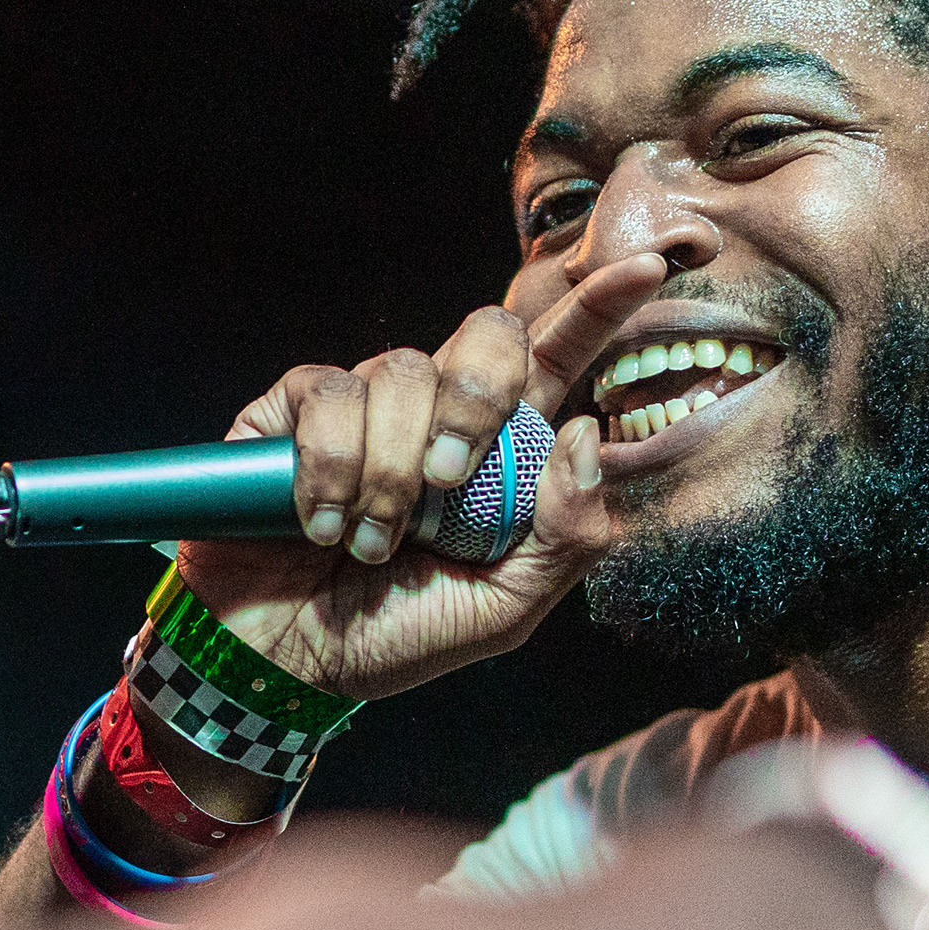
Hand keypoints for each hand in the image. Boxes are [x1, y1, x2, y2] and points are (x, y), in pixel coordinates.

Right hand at [179, 257, 657, 701]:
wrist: (282, 661)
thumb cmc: (395, 637)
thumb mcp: (502, 612)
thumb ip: (565, 539)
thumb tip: (589, 435)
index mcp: (501, 452)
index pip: (558, 360)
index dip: (599, 308)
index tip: (646, 267)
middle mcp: (437, 412)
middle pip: (488, 335)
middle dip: (478, 397)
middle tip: (446, 481)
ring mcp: (365, 405)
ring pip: (401, 372)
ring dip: (390, 471)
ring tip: (368, 543)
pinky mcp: (291, 410)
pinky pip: (328, 396)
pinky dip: (330, 467)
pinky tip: (319, 523)